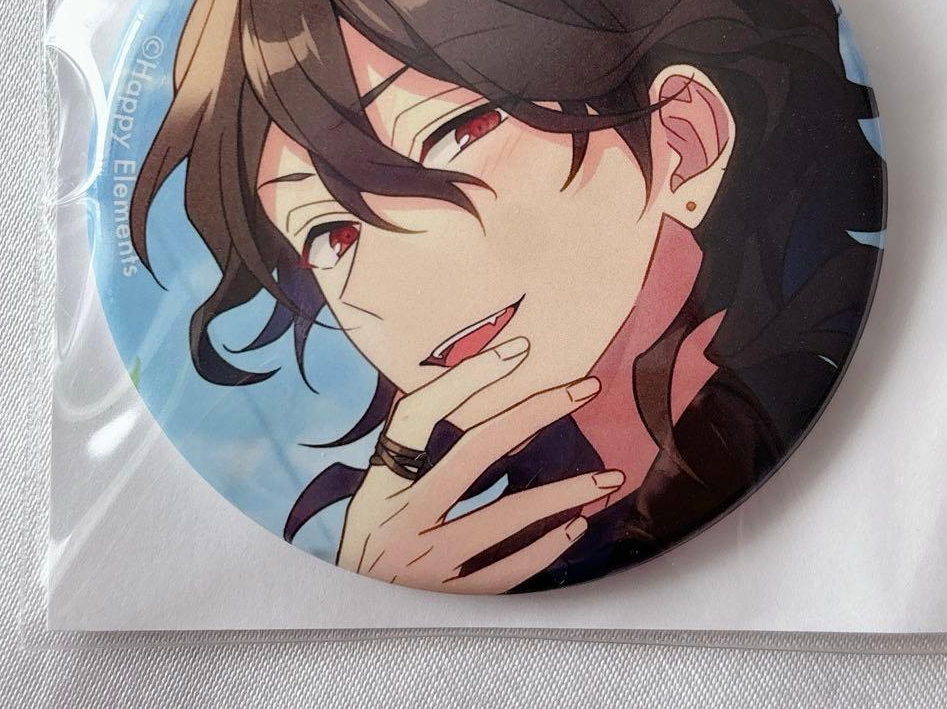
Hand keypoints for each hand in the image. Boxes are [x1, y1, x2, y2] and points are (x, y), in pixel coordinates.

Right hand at [336, 338, 624, 592]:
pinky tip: (576, 525)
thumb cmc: (368, 518)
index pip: (419, 413)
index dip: (467, 377)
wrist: (339, 597)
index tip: (519, 349)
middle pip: (476, 451)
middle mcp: (401, 515)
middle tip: (586, 388)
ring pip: (504, 517)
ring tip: (607, 477)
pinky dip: (544, 547)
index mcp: (380, 476)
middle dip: (536, 412)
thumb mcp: (378, 473)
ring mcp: (426, 558)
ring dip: (563, 494)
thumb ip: (418, 436)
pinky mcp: (448, 589)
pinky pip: (506, 569)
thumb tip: (485, 378)